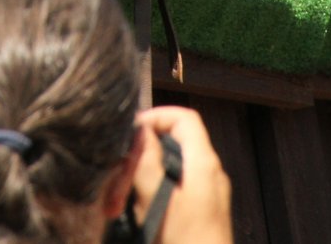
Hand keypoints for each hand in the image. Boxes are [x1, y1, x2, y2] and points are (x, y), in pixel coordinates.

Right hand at [132, 106, 232, 243]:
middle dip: (143, 152)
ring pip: (170, 168)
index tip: (130, 132)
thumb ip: (147, 161)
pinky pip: (173, 191)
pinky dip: (152, 195)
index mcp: (204, 164)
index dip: (156, 117)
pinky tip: (135, 214)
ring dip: (143, 177)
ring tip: (122, 198)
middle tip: (120, 170)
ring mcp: (206, 195)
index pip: (184, 118)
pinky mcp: (199, 214)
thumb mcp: (159, 200)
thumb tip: (138, 130)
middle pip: (175, 142)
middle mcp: (209, 174)